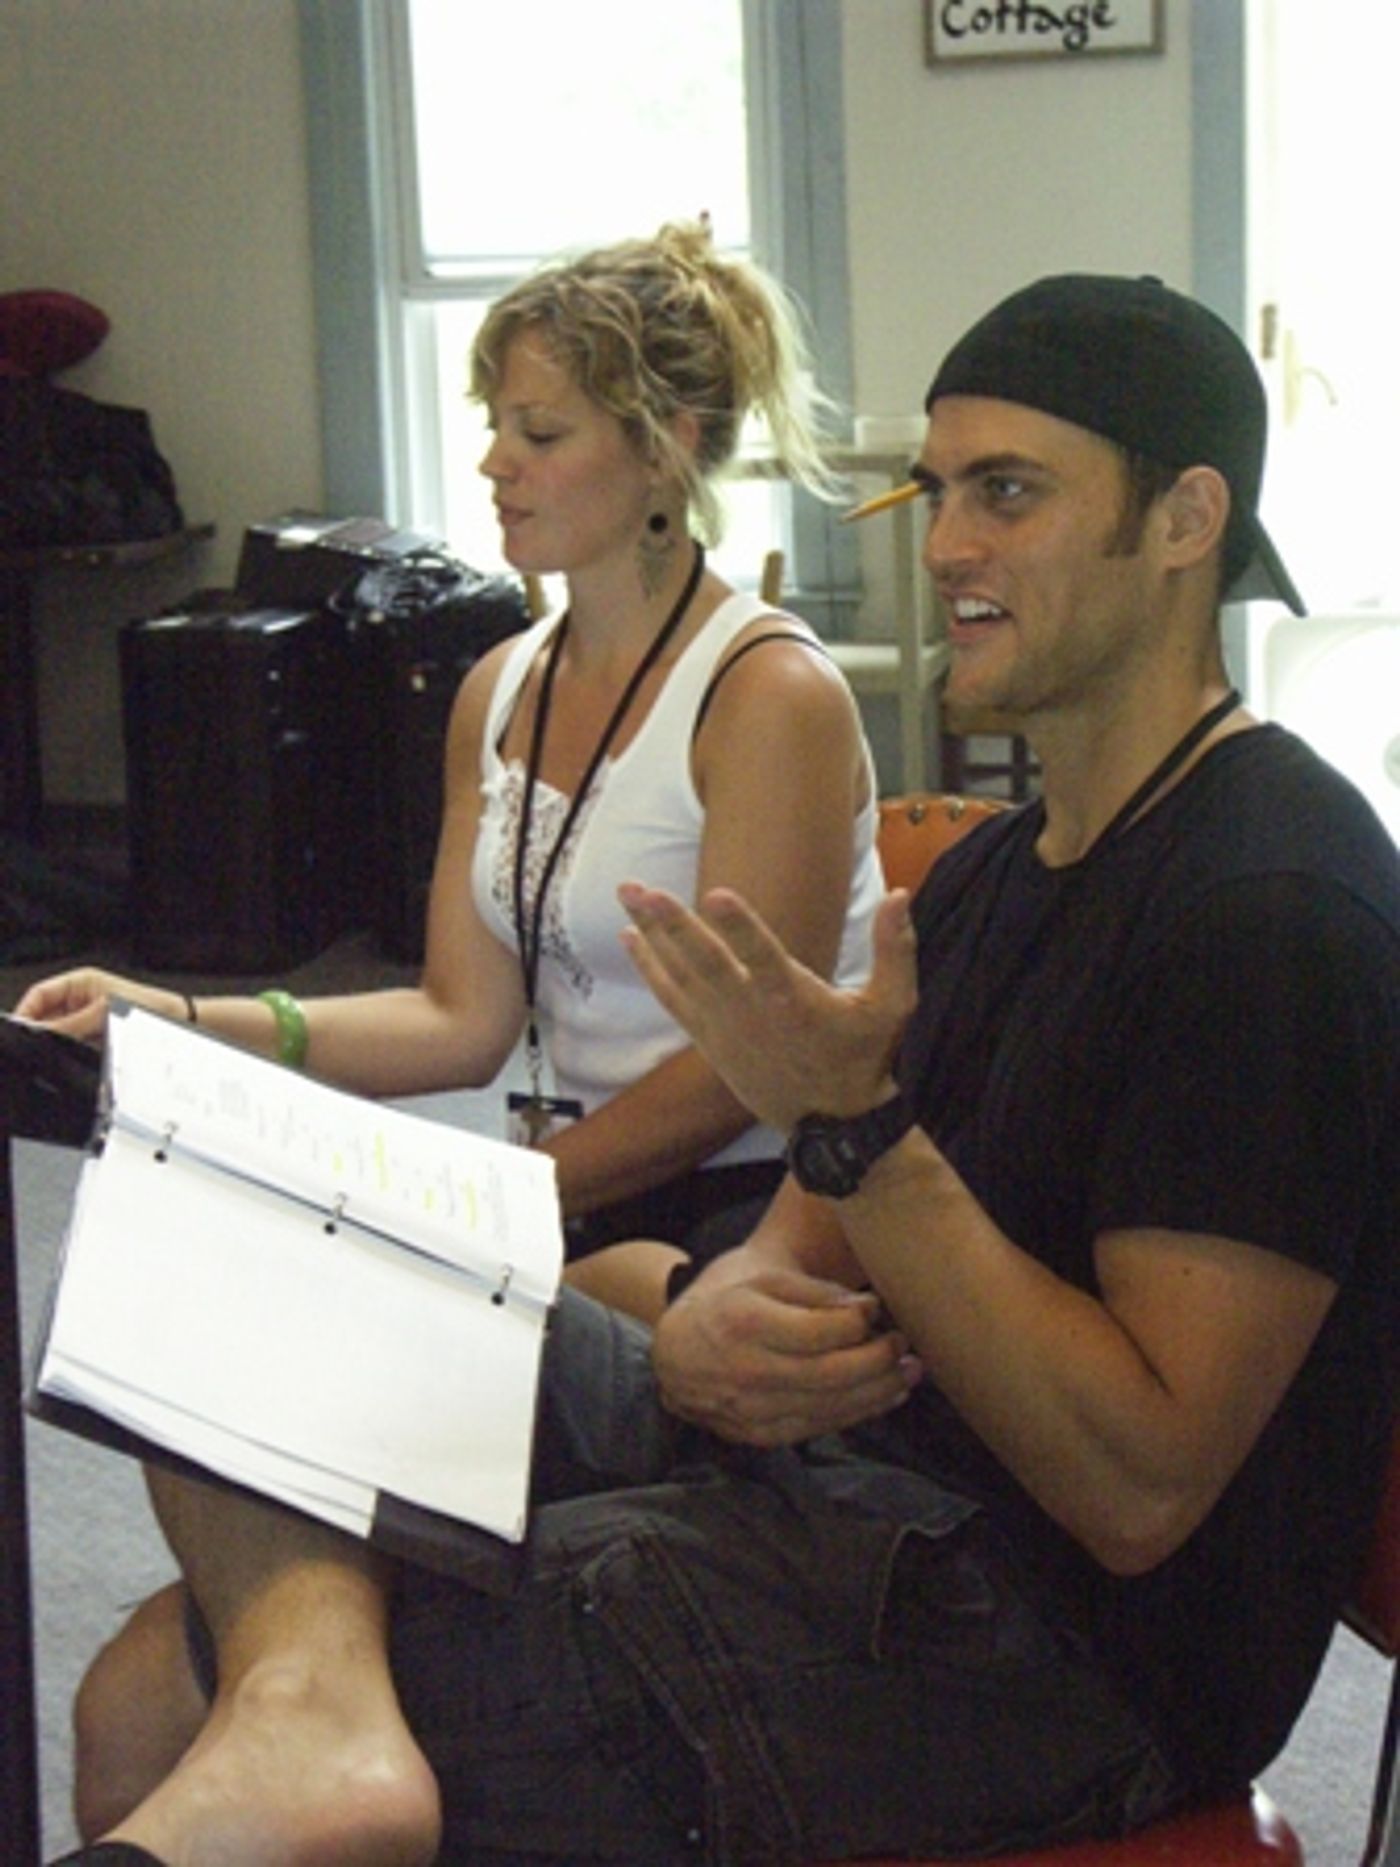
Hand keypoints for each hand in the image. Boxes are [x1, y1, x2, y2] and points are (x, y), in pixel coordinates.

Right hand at [12, 967, 182, 1043]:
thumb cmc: (148, 1005)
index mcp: (80, 982)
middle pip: (45, 1013)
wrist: (175, 1021)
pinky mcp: (93, 1033)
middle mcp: (79, 997)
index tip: (20, 1029)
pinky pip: (71, 1042)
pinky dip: (69, 1048)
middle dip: (40, 1028)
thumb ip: (70, 1024)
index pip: (40, 993)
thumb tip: (42, 1031)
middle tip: (37, 1043)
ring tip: (64, 1045)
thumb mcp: (104, 1012)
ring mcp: (85, 1016)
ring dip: (57, 1039)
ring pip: (57, 1030)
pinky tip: (75, 1051)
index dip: (26, 1010)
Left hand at [619, 882, 916, 1130]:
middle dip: (671, 924)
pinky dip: (650, 968)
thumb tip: (902, 894)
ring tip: (626, 894)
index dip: (741, 927)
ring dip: (651, 934)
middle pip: (706, 963)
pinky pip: (672, 999)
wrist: (832, 1123)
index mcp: (796, 1001)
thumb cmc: (865, 1056)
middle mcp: (752, 1013)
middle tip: (641, 890)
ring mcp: (725, 1027)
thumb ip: (896, 949)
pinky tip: (630, 938)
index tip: (715, 895)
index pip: (765, 957)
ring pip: (680, 975)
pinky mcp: (710, 1038)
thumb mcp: (894, 1006)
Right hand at [652, 1264, 920, 1445]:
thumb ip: (816, 1292)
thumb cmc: (729, 1301)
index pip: (816, 1332)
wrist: (678, 1347)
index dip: (858, 1322)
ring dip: (878, 1392)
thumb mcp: (763, 1278)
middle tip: (905, 1345)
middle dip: (879, 1361)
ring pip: (828, 1407)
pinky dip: (855, 1414)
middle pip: (828, 1375)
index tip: (878, 1308)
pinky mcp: (756, 1435)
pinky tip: (883, 1397)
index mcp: (741, 1323)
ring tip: (909, 1373)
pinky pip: (815, 1428)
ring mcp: (748, 1410)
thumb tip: (867, 1310)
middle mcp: (743, 1371)